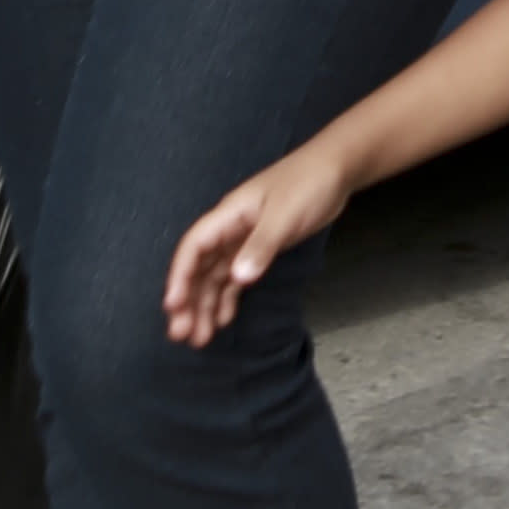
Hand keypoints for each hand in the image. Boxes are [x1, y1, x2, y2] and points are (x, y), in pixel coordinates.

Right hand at [163, 143, 352, 346]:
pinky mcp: (260, 247)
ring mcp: (244, 238)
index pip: (194, 247)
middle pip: (198, 267)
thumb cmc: (308, 183)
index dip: (179, 276)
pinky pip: (234, 277)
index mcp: (229, 215)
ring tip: (199, 338)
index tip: (173, 306)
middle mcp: (230, 228)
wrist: (335, 169)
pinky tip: (224, 319)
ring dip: (205, 306)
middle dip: (187, 300)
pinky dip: (227, 298)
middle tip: (182, 334)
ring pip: (214, 277)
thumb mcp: (285, 215)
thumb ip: (261, 246)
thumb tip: (237, 278)